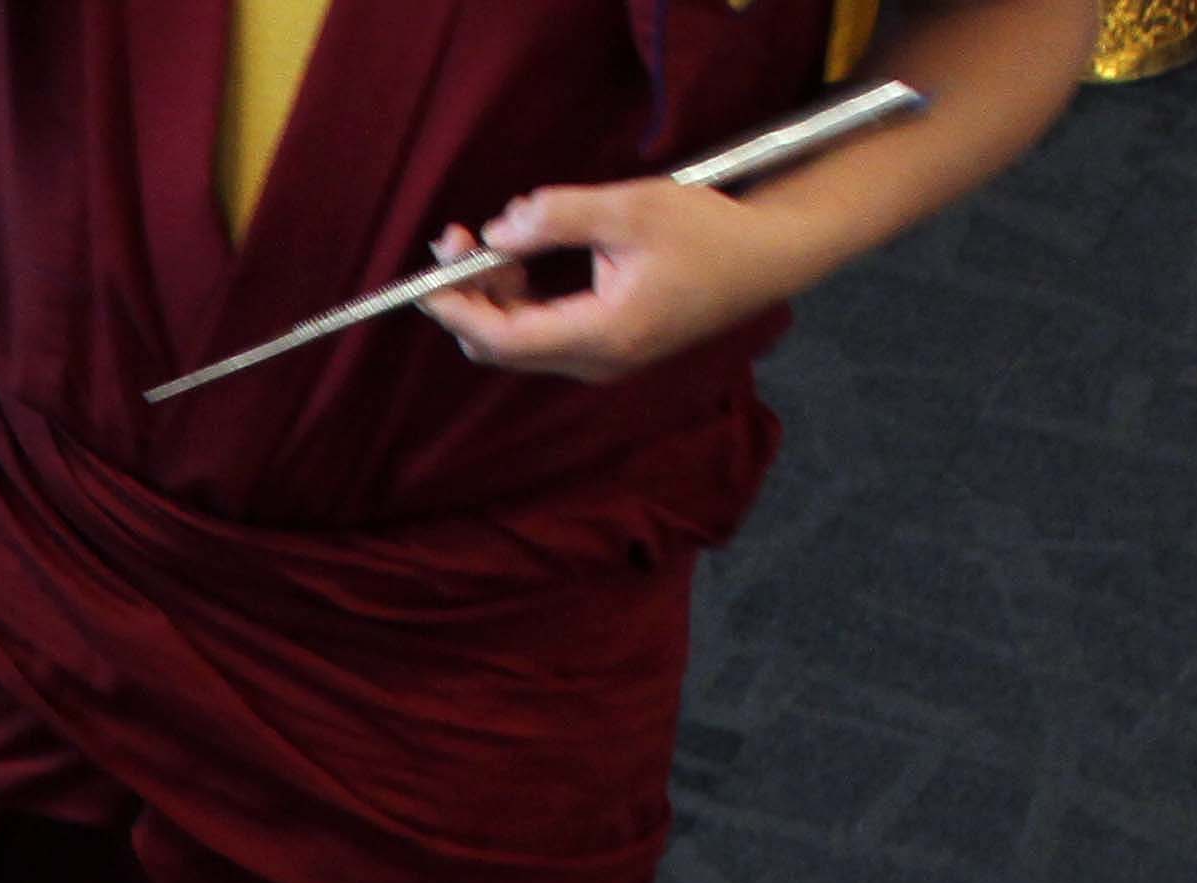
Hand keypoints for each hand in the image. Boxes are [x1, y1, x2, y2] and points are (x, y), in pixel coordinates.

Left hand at [416, 182, 827, 383]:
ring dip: (493, 295)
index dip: (458, 310)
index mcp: (604, 335)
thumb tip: (498, 230)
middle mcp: (598, 361)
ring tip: (489, 241)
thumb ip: (561, 216)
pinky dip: (519, 299)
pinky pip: (543, 332)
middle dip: (469, 296)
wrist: (768, 257)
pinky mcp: (608, 347)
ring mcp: (602, 360)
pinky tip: (519, 258)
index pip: (504, 338)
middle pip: (503, 345)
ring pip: (520, 340)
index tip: (428, 278)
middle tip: (454, 240)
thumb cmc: (710, 230)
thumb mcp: (633, 208)